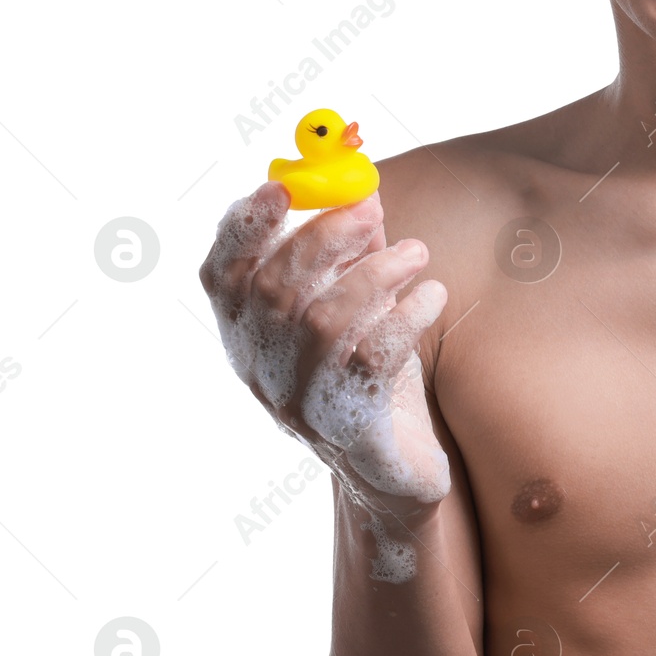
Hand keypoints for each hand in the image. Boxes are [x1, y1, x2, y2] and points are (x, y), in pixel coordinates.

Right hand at [198, 182, 451, 523]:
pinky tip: (433, 297)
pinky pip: (372, 361)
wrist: (394, 471)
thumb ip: (353, 248)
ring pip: (324, 324)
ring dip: (374, 274)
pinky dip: (406, 317)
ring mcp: (301, 405)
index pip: (223, 275)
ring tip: (417, 253)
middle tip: (372, 210)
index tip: (282, 185)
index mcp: (248, 333)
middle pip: (275, 291)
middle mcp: (262, 371)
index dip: (245, 227)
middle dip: (324, 237)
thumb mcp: (356, 302)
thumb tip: (363, 187)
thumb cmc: (370, 370)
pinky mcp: (352, 429)